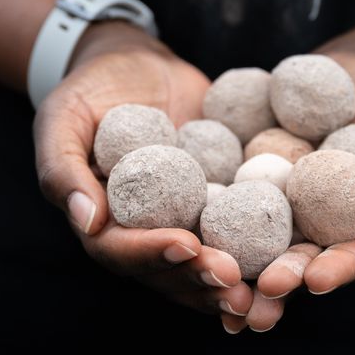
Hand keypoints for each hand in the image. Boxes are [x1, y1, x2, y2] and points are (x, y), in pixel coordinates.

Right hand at [33, 21, 253, 316]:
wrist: (135, 63)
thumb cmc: (89, 90)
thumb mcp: (62, 118)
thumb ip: (64, 169)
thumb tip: (88, 221)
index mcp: (102, 222)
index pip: (121, 250)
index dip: (152, 253)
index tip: (186, 246)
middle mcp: (144, 231)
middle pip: (169, 270)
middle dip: (201, 279)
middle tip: (234, 280)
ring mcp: (184, 219)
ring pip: (207, 264)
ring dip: (235, 282)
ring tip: (266, 291)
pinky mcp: (220, 199)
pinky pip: (240, 229)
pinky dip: (263, 250)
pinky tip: (292, 257)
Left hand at [224, 47, 354, 331]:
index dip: (338, 269)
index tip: (317, 280)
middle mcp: (325, 222)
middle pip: (305, 256)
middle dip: (283, 275)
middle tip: (263, 288)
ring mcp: (288, 200)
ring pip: (263, 237)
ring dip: (242, 259)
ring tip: (221, 272)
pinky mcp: (256, 173)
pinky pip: (233, 192)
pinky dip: (213, 211)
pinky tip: (188, 222)